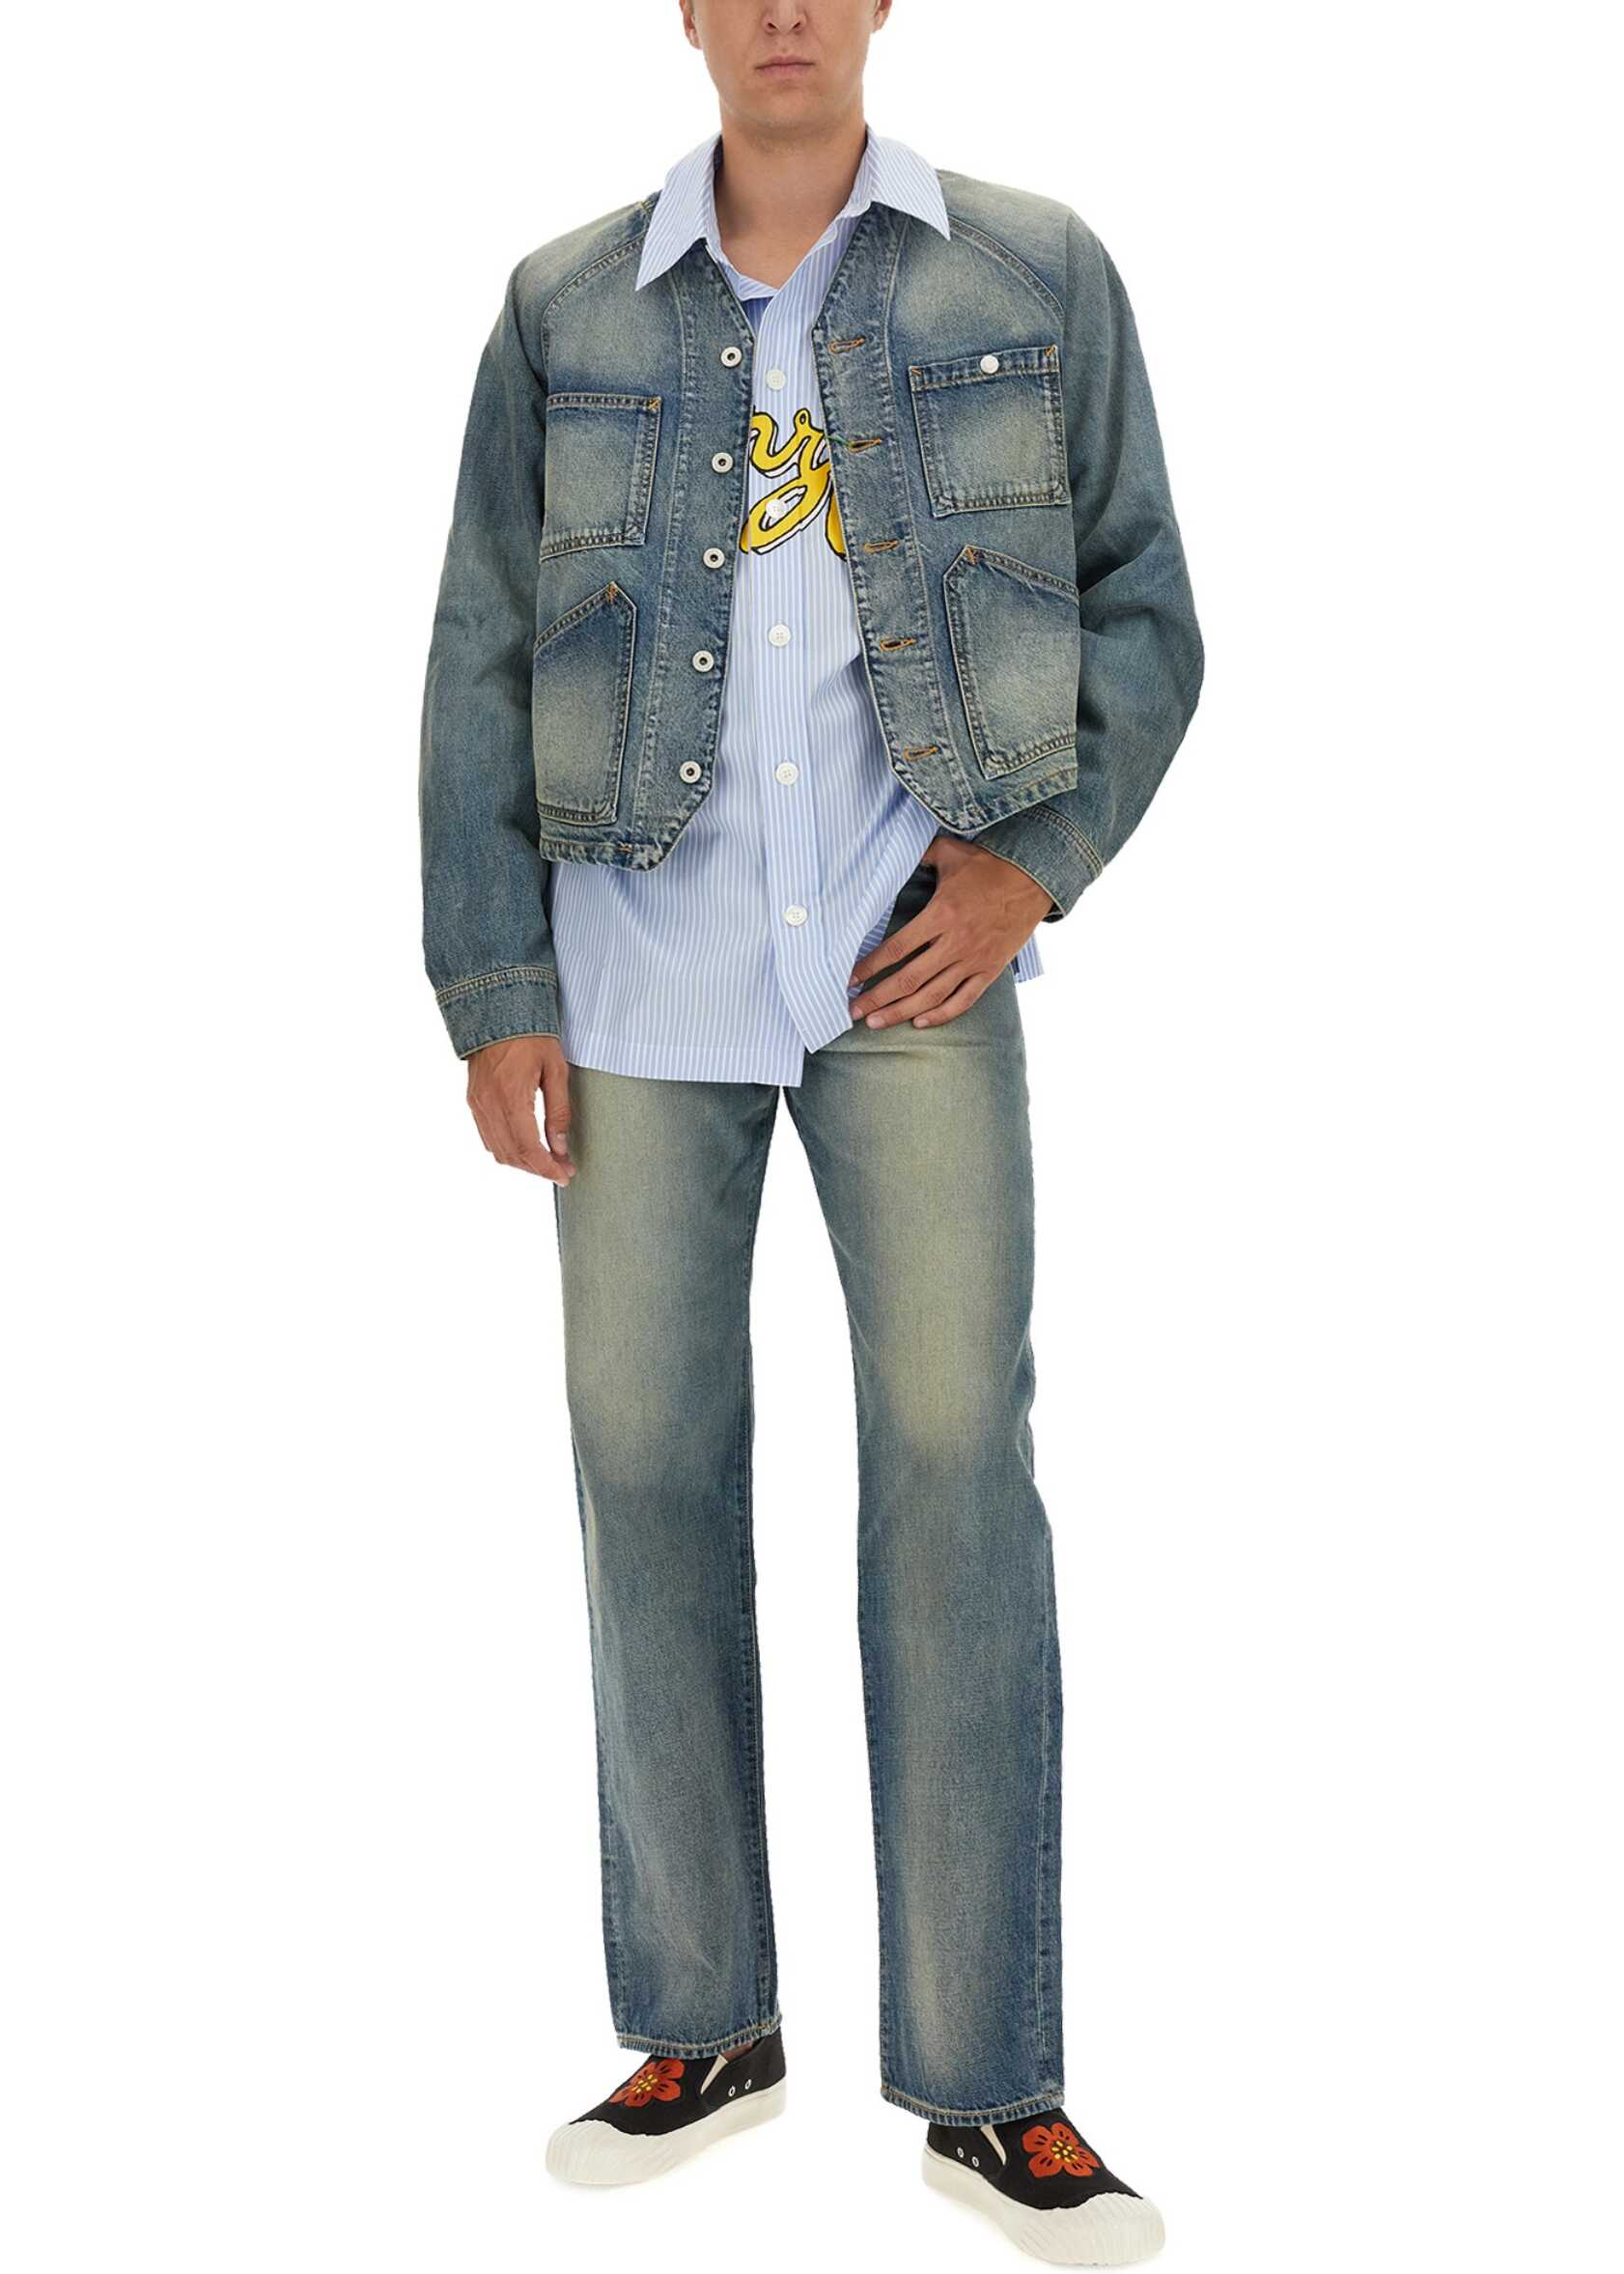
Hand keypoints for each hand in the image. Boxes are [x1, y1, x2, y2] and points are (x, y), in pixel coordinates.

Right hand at [466, 1034, 575, 1182]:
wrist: (498, 1012)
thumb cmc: (531, 1036)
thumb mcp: (556, 1070)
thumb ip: (559, 1112)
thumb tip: (560, 1147)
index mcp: (511, 1097)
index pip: (529, 1149)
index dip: (547, 1169)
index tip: (564, 1175)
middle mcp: (489, 1105)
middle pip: (512, 1155)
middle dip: (538, 1169)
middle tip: (562, 1169)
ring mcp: (478, 1105)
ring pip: (498, 1151)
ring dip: (523, 1162)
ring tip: (547, 1161)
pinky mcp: (473, 1101)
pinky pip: (487, 1137)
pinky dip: (507, 1149)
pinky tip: (526, 1147)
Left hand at [847, 837, 1054, 1028]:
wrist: (1034, 880)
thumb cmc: (989, 865)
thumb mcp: (949, 852)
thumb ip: (918, 855)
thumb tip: (891, 852)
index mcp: (941, 914)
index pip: (898, 948)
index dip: (871, 966)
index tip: (851, 979)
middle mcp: (955, 942)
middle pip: (909, 979)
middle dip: (878, 998)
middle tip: (854, 1011)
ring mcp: (973, 959)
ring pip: (933, 995)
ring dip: (902, 1012)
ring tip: (876, 1023)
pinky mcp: (990, 969)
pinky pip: (964, 999)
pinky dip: (942, 1014)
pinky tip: (920, 1022)